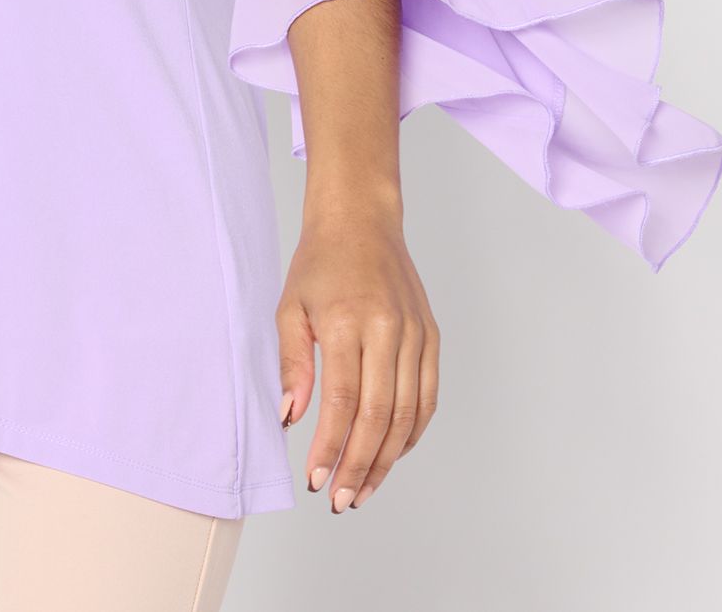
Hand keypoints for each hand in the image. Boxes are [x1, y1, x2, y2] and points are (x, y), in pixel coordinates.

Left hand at [277, 204, 438, 511]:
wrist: (362, 222)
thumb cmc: (320, 264)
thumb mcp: (289, 307)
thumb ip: (291, 364)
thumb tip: (291, 419)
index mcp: (349, 321)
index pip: (344, 401)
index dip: (331, 446)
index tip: (315, 479)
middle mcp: (388, 329)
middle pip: (380, 416)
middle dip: (359, 465)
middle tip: (340, 499)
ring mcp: (416, 334)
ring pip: (408, 413)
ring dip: (386, 459)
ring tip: (361, 489)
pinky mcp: (431, 337)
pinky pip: (427, 397)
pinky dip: (411, 432)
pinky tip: (390, 454)